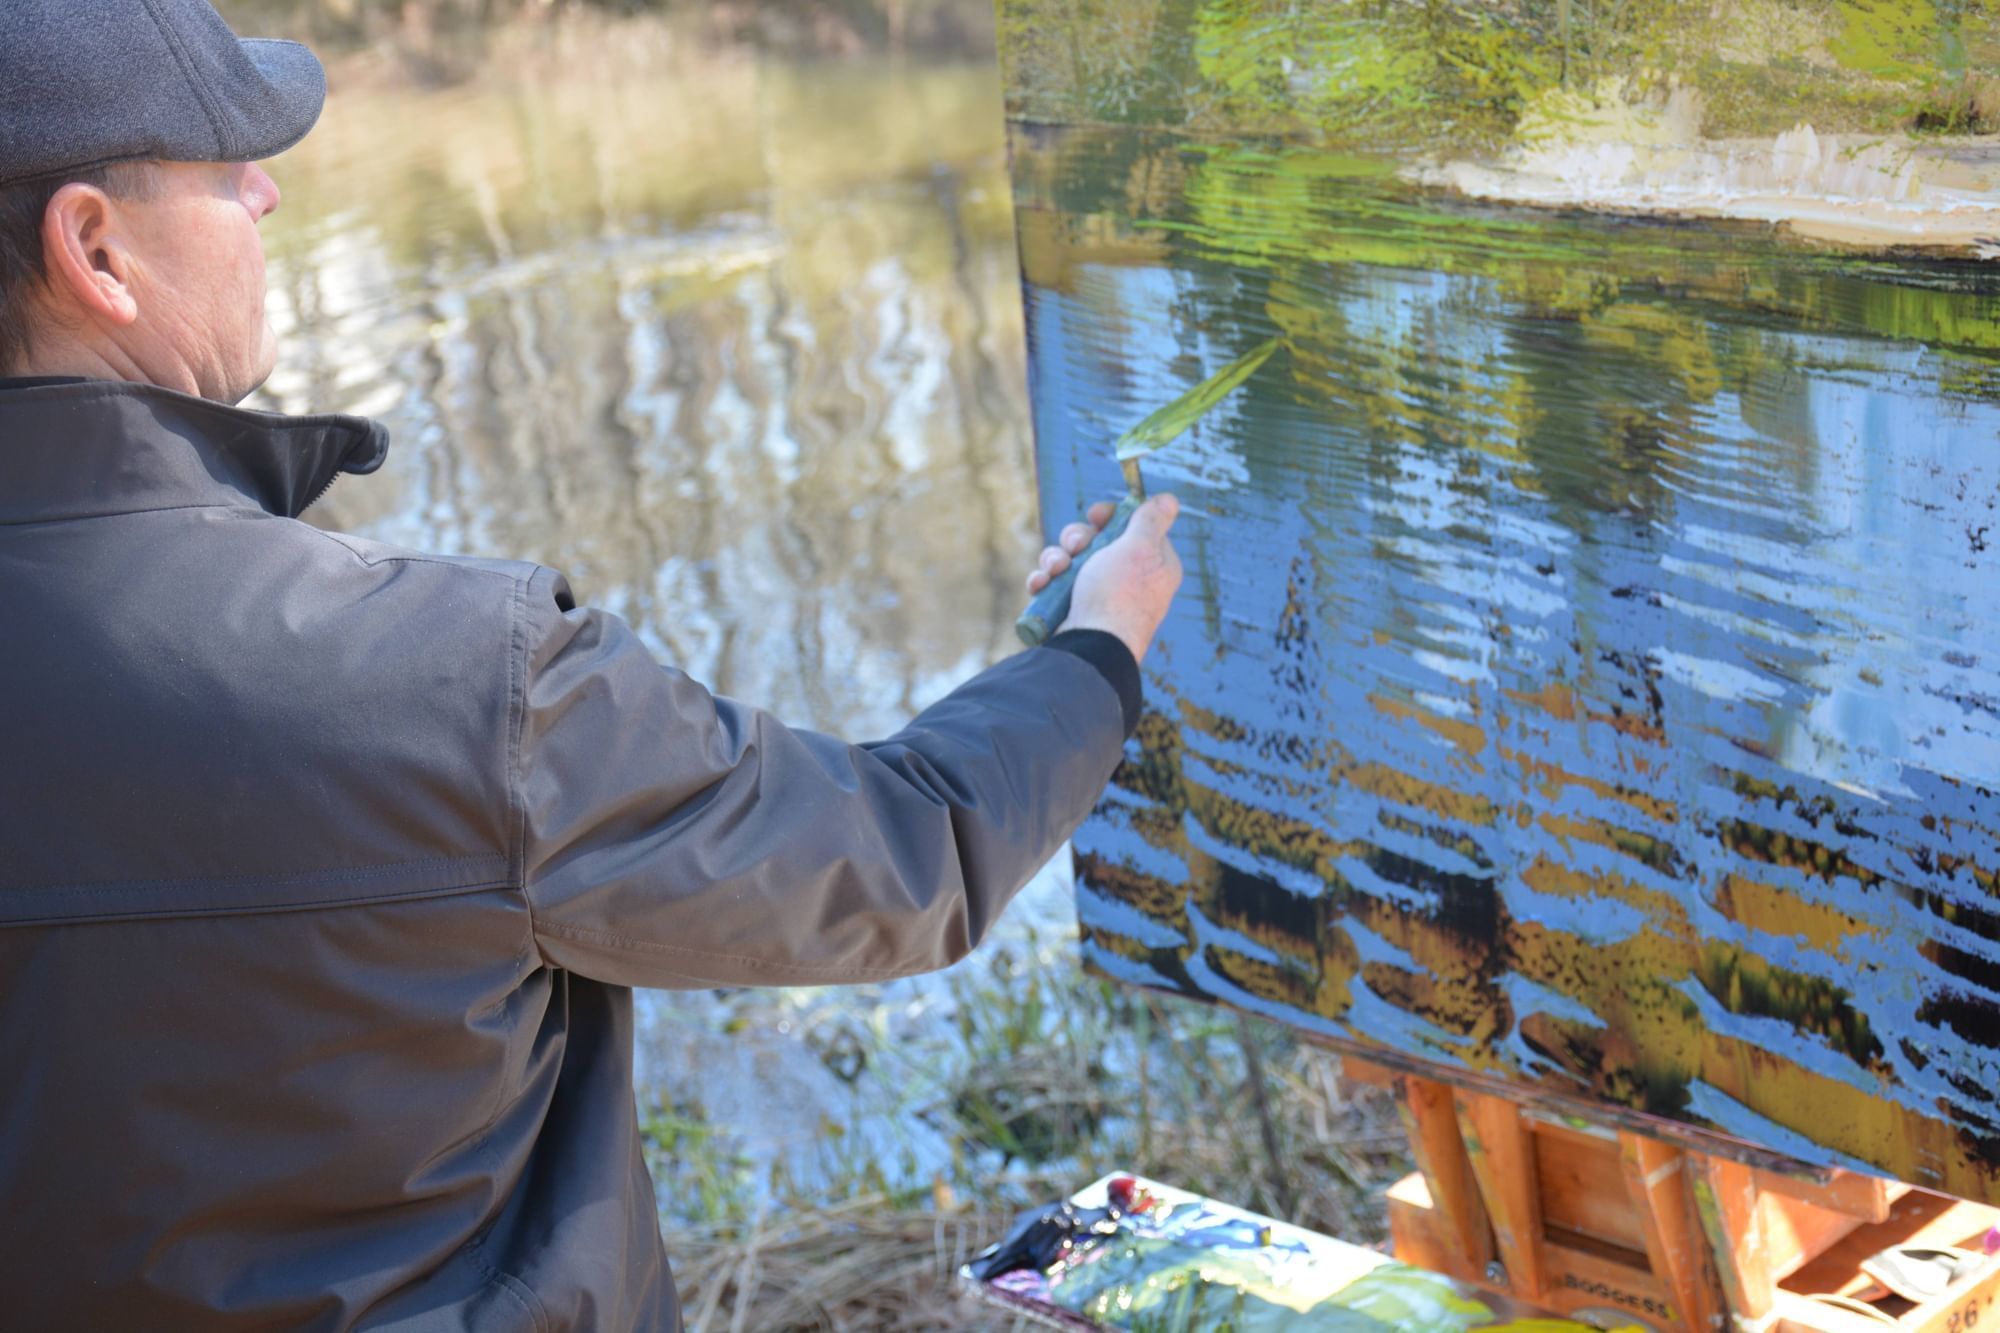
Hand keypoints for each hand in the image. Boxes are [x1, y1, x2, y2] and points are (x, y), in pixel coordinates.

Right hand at [1023, 494, 1182, 662]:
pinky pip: (1055, 586)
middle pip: (1096, 542)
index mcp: (1152, 565)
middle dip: (1077, 538)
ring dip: (1056, 559)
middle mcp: (1127, 581)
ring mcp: (1099, 598)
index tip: (1096, 515)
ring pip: (1070, 561)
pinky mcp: (1074, 611)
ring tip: (1054, 571)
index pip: (1132, 529)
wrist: (1091, 645)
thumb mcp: (1140, 547)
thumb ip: (1152, 520)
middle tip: (1075, 547)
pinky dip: (1045, 582)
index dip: (1111, 518)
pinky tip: (1041, 585)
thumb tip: (1169, 500)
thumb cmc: (1120, 594)